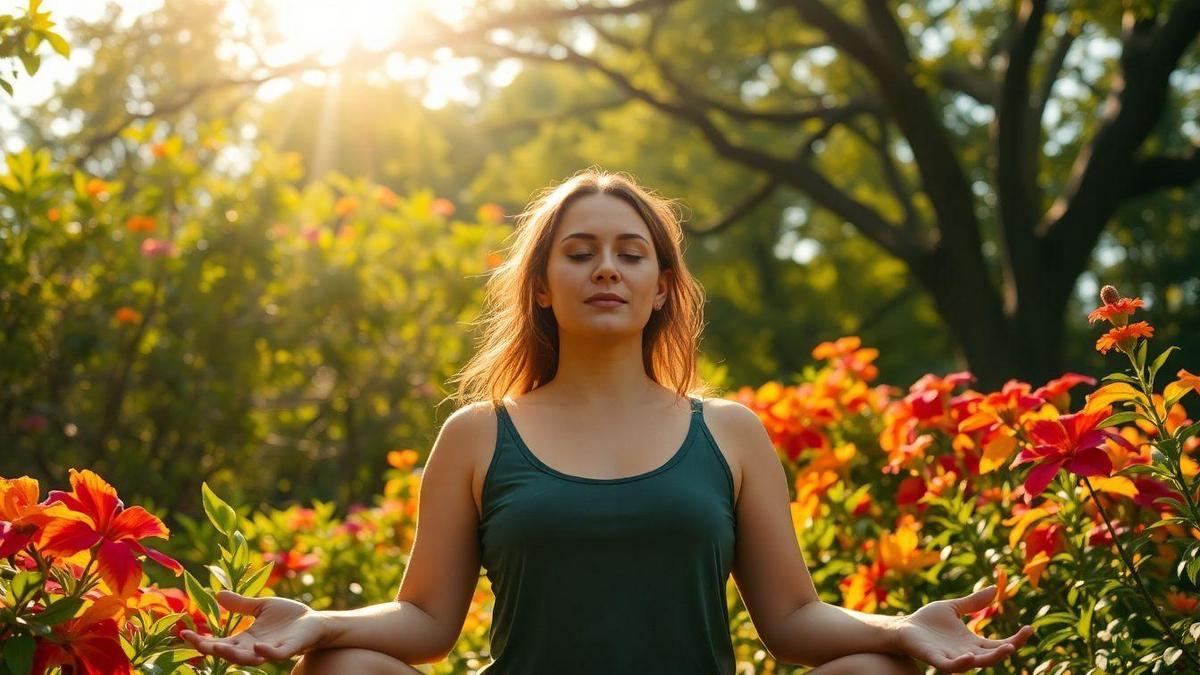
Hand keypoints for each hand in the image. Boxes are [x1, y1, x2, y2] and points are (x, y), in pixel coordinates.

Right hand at [179, 590, 328, 665]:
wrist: (315, 621)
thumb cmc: (289, 616)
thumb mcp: (261, 607)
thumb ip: (240, 605)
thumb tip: (217, 594)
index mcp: (246, 638)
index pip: (219, 642)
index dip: (201, 640)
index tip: (183, 633)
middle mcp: (254, 647)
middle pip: (228, 653)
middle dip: (210, 649)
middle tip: (194, 643)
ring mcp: (271, 649)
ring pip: (248, 657)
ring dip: (232, 654)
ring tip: (216, 646)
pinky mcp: (288, 648)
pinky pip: (275, 654)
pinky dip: (266, 652)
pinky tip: (257, 646)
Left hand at [895, 585, 1033, 672]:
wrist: (904, 626)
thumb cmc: (927, 620)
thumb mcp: (954, 608)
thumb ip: (974, 602)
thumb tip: (995, 588)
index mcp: (972, 642)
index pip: (999, 645)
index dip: (1015, 640)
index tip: (1029, 628)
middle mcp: (966, 653)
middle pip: (993, 655)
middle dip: (1009, 648)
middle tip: (1022, 637)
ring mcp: (951, 657)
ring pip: (976, 663)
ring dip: (992, 658)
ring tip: (1007, 648)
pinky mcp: (935, 658)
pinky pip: (950, 666)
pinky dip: (961, 664)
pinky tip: (970, 656)